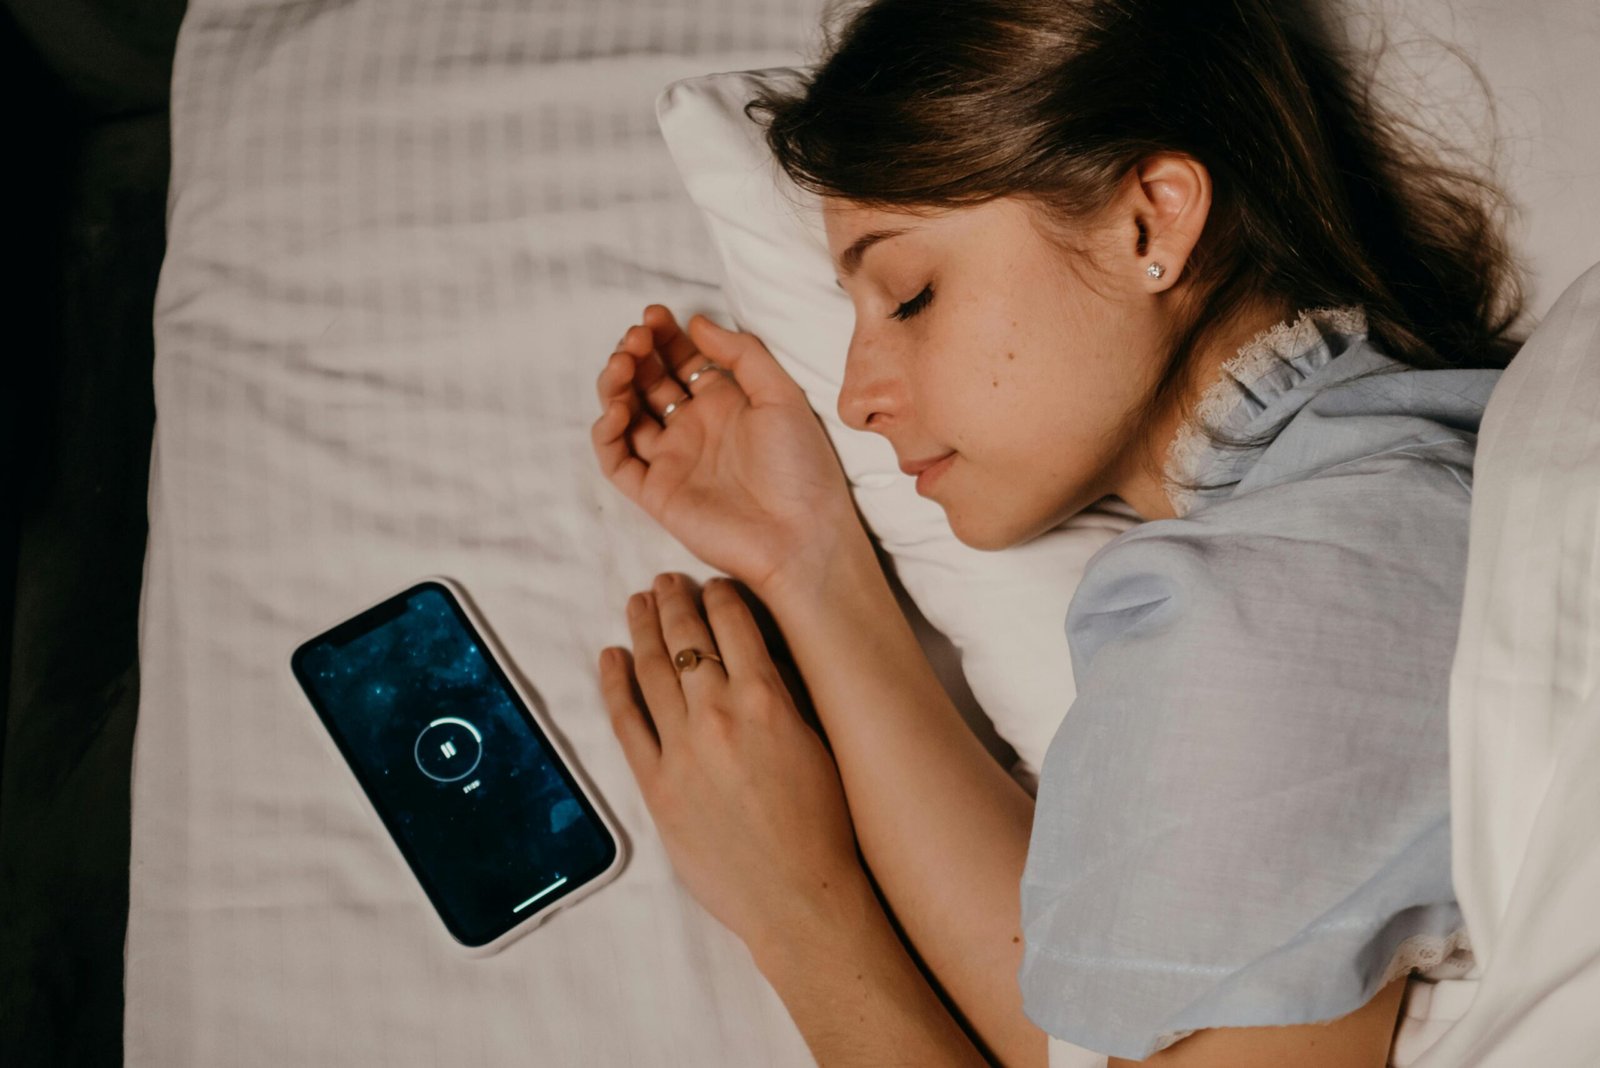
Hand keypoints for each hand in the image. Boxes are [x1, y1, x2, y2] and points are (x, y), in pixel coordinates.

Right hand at [591, 305, 860, 597]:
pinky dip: (607, 433)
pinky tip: (618, 409)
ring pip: (626, 415)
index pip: (682, 360)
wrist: (802, 537)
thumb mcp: (782, 395)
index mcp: (726, 404)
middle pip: (649, 382)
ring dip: (616, 385)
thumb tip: (696, 322)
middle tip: (636, 338)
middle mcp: (695, 429)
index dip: (664, 337)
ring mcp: (673, 460)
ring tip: (623, 363)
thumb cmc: (802, 468)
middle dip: (637, 354)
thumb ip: (741, 354)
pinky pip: (617, 459)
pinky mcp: (655, 493)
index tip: (655, 315)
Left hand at [597, 571, 867, 951]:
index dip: (719, 595)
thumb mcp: (818, 743)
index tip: (711, 582)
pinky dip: (615, 684)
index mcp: (767, 699)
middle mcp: (718, 714)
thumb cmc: (824, 825)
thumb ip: (786, 696)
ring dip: (642, 629)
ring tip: (638, 603)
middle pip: (686, 639)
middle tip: (664, 580)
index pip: (734, 624)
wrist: (799, 895)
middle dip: (674, 601)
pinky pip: (626, 721)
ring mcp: (682, 749)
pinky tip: (610, 657)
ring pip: (651, 670)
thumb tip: (760, 657)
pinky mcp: (656, 784)